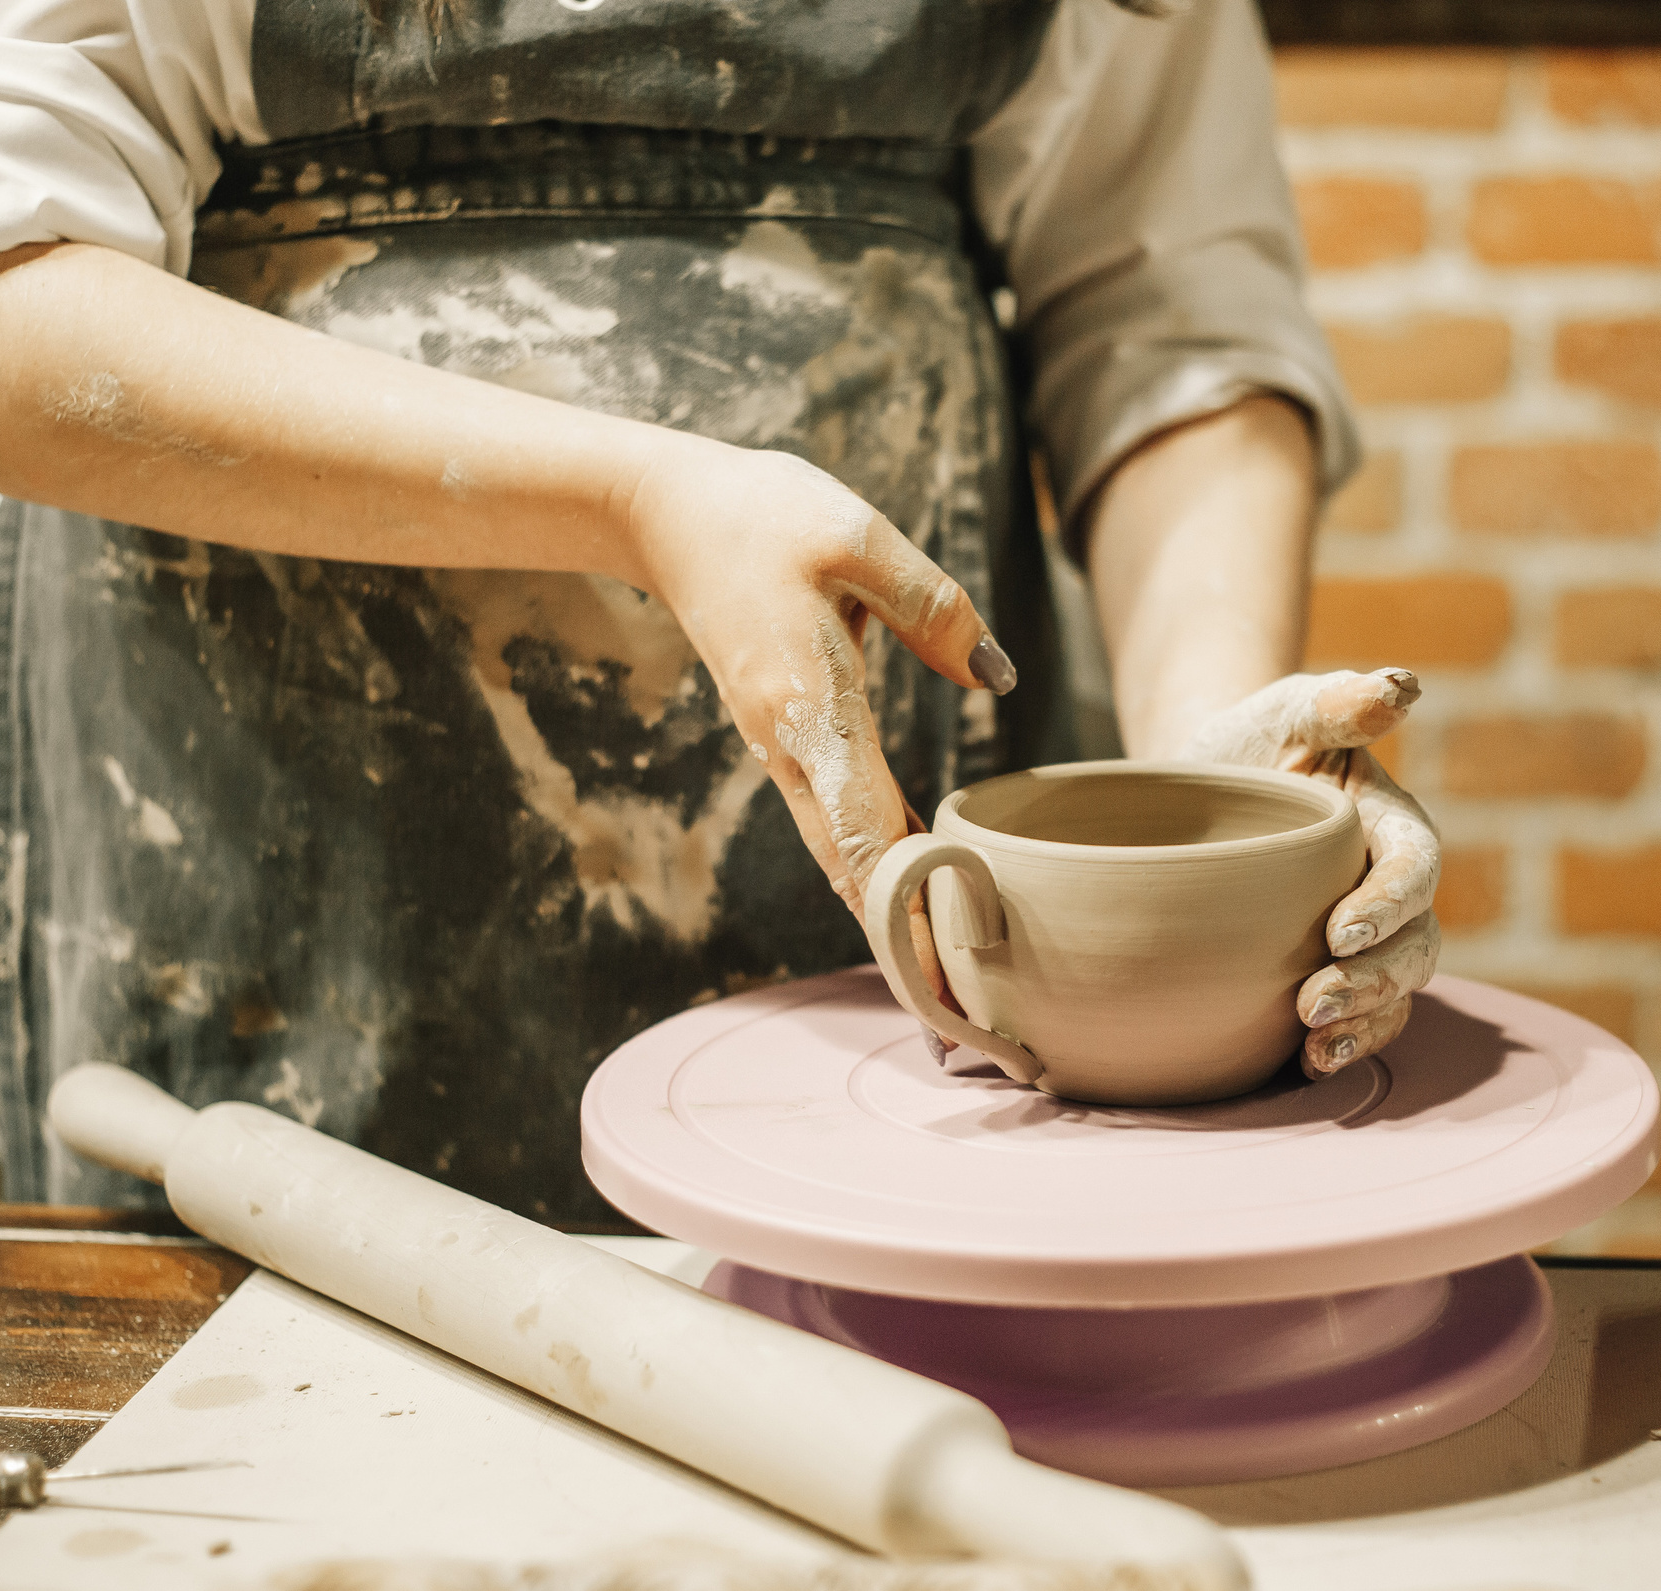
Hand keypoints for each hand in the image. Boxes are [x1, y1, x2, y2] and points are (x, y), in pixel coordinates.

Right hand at [620, 441, 1015, 921]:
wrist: (667, 513)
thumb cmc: (764, 517)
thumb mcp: (859, 537)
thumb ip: (934, 608)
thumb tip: (994, 677)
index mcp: (812, 704)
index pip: (867, 826)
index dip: (906, 899)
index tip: (941, 964)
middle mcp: (789, 743)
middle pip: (848, 863)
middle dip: (897, 934)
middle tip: (948, 1008)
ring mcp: (780, 743)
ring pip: (836, 847)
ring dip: (882, 906)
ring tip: (936, 968)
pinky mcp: (783, 731)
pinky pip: (830, 813)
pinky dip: (866, 860)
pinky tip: (905, 885)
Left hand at [1181, 669, 1440, 1078]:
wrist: (1201, 786)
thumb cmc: (1253, 741)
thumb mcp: (1287, 708)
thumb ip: (1337, 701)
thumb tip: (1401, 686)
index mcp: (1392, 826)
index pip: (1415, 868)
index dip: (1388, 903)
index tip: (1339, 930)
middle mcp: (1391, 890)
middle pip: (1415, 945)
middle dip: (1374, 980)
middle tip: (1314, 1002)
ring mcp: (1365, 939)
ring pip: (1395, 993)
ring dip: (1364, 1023)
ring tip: (1315, 1046)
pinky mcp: (1330, 973)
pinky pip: (1360, 1020)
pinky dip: (1345, 1044)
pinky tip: (1307, 1063)